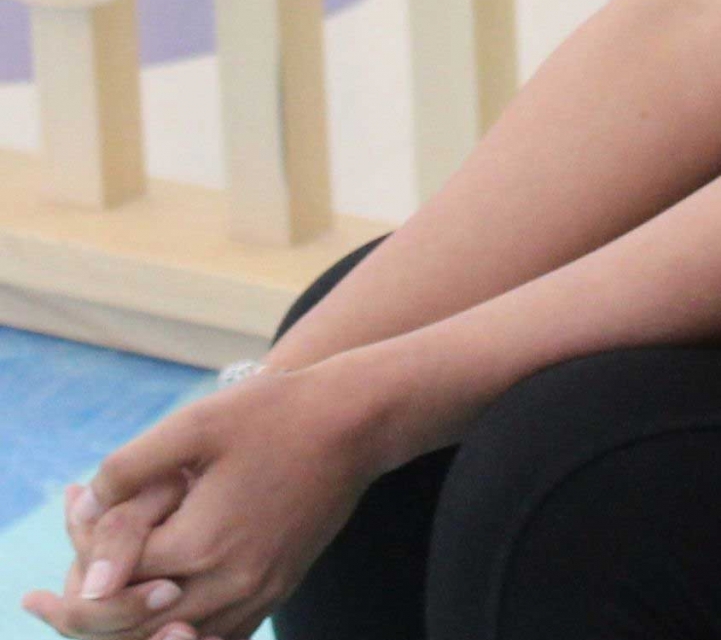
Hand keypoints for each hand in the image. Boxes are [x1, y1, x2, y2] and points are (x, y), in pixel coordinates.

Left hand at [21, 360, 391, 639]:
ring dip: (127, 625)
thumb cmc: (276, 413)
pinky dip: (175, 631)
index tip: (56, 554)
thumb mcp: (193, 423)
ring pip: (171, 638)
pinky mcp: (276, 590)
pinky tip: (160, 610)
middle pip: (133, 625)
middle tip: (51, 592)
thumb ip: (129, 471)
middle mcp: (231, 581)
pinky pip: (215, 636)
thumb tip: (87, 507)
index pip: (112, 583)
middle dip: (86, 610)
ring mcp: (258, 591)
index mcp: (204, 544)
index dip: (80, 563)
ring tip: (95, 598)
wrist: (358, 421)